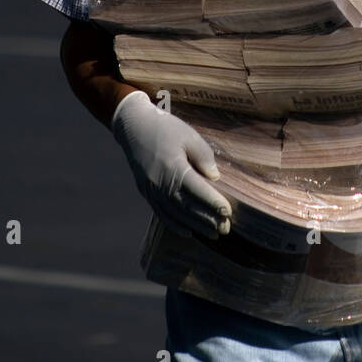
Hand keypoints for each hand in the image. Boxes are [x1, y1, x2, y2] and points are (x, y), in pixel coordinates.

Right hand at [110, 90, 231, 239]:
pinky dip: (175, 225)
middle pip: (186, 206)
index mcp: (172, 167)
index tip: (228, 212)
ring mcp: (151, 190)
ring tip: (213, 234)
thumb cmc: (165, 128)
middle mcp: (160, 182)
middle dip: (207, 219)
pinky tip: (188, 232)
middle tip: (225, 228)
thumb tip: (214, 177)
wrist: (133, 127)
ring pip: (175, 213)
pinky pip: (161, 213)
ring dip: (194, 226)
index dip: (212, 202)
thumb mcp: (189, 135)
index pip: (196, 190)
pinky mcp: (146, 192)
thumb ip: (203, 157)